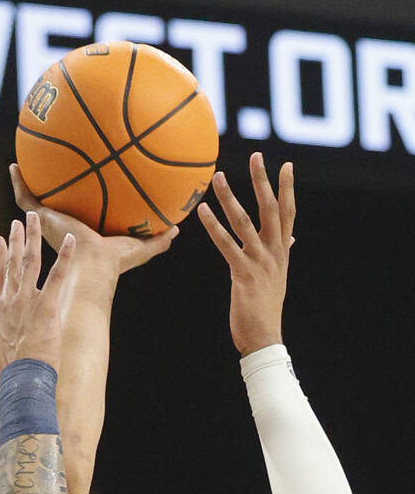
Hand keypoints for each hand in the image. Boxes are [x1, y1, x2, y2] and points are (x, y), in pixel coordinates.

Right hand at [0, 212, 74, 375]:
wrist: (22, 378)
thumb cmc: (8, 367)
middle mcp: (11, 299)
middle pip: (13, 263)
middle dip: (15, 241)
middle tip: (18, 222)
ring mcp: (27, 300)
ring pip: (30, 261)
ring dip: (32, 238)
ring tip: (34, 219)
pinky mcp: (46, 305)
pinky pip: (57, 276)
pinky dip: (65, 257)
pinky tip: (71, 240)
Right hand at [10, 164, 177, 291]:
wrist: (95, 265)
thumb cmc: (116, 261)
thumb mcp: (142, 246)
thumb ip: (158, 239)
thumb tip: (178, 230)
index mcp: (83, 235)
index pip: (78, 216)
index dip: (76, 204)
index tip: (77, 188)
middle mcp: (64, 228)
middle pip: (53, 209)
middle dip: (49, 194)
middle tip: (46, 174)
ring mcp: (49, 224)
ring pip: (32, 204)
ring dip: (27, 185)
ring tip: (21, 164)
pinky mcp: (41, 220)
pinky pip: (25, 198)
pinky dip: (18, 182)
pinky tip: (14, 165)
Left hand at [197, 152, 295, 355]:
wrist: (264, 338)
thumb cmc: (265, 309)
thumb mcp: (277, 277)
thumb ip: (281, 252)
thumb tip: (291, 236)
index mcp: (282, 252)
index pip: (288, 213)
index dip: (287, 189)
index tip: (286, 165)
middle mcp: (274, 253)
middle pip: (271, 209)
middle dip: (263, 181)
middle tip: (256, 155)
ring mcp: (260, 262)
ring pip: (245, 223)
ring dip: (230, 198)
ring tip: (217, 178)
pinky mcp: (243, 274)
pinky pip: (227, 245)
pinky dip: (214, 227)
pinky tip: (202, 212)